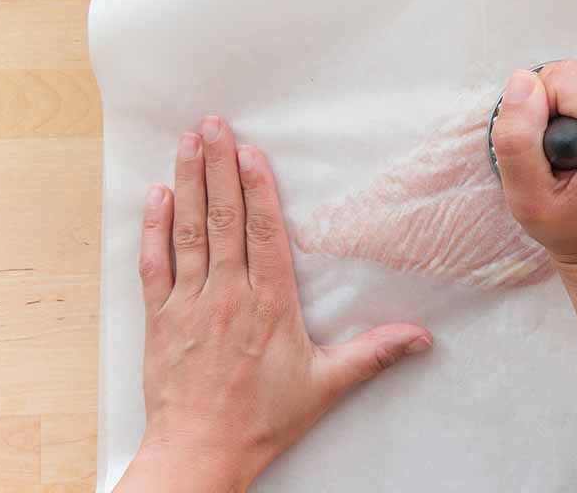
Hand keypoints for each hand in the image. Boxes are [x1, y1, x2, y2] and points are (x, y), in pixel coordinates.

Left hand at [118, 116, 432, 492]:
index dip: (258, 189)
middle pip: (224, 218)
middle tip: (213, 124)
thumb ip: (374, 353)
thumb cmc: (262, 417)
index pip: (264, 233)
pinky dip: (154, 227)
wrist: (201, 451)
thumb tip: (421, 338)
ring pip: (188, 231)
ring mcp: (190, 302)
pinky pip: (155, 263)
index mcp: (269, 303)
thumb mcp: (326, 384)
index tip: (251, 153)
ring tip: (187, 142)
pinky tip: (156, 196)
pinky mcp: (160, 317)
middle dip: (217, 167)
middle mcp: (228, 294)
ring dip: (186, 183)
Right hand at [490, 61, 576, 274]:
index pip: (564, 79)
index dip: (539, 109)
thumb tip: (522, 79)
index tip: (546, 150)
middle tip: (558, 155)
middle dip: (554, 109)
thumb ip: (517, 139)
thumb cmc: (570, 229)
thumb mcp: (526, 199)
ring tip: (574, 154)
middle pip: (576, 76)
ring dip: (569, 111)